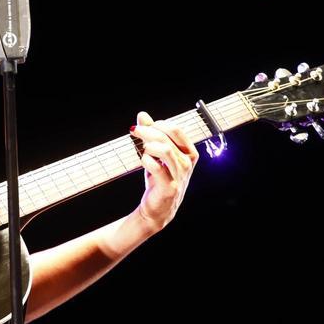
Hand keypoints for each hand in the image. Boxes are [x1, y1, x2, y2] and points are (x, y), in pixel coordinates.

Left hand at [130, 111, 199, 232]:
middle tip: (134, 130)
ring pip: (165, 150)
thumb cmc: (159, 179)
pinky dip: (146, 160)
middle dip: (148, 131)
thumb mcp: (156, 154)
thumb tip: (142, 115)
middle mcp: (187, 163)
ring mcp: (180, 175)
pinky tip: (144, 161)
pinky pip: (157, 167)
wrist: (158, 208)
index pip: (176, 130)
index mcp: (189, 152)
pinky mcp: (170, 187)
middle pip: (167, 138)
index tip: (144, 126)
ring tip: (142, 149)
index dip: (159, 124)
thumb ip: (151, 134)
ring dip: (148, 145)